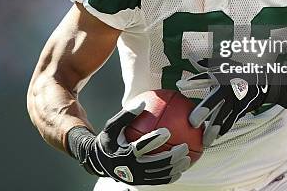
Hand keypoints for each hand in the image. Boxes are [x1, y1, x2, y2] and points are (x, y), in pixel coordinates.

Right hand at [75, 102, 190, 184]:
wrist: (99, 161)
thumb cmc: (108, 140)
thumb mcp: (111, 126)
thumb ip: (126, 115)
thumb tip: (143, 103)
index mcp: (123, 154)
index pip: (140, 147)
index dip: (154, 140)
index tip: (167, 131)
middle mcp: (130, 169)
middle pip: (154, 164)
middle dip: (171, 157)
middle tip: (184, 147)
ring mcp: (136, 177)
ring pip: (159, 175)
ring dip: (175, 168)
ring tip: (187, 159)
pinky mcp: (140, 182)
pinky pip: (158, 181)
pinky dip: (170, 176)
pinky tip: (180, 170)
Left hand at [177, 56, 286, 146]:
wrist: (264, 83)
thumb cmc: (238, 73)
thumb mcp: (225, 65)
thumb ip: (207, 64)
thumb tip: (192, 57)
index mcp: (223, 76)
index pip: (206, 77)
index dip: (194, 81)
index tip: (180, 85)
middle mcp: (229, 89)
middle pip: (214, 101)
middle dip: (204, 111)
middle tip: (192, 122)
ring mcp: (236, 101)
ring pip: (223, 117)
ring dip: (213, 129)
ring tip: (203, 141)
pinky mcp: (241, 110)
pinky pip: (230, 122)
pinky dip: (223, 129)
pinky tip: (214, 139)